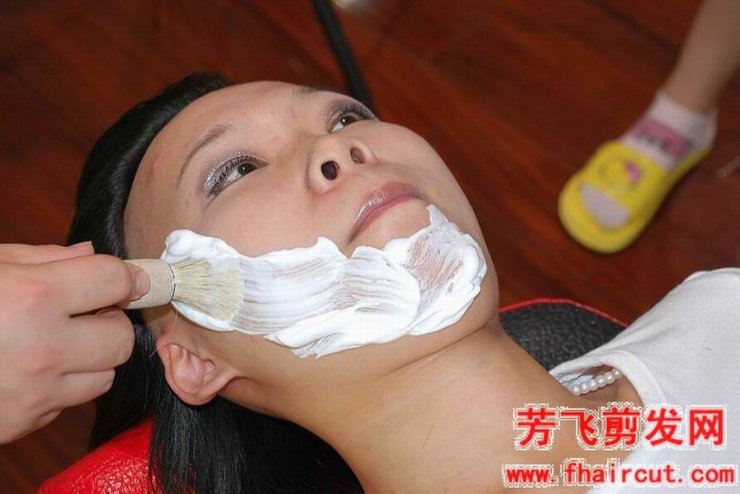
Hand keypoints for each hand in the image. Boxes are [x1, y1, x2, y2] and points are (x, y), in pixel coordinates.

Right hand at [0, 242, 147, 442]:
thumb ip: (42, 259)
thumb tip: (90, 256)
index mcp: (33, 297)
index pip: (115, 280)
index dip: (126, 276)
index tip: (128, 278)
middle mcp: (41, 349)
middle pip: (120, 338)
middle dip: (109, 321)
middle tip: (85, 312)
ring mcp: (32, 394)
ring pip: (102, 376)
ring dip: (89, 357)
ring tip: (52, 342)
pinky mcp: (20, 425)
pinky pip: (67, 402)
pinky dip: (60, 385)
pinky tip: (26, 369)